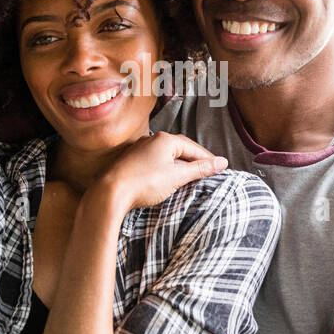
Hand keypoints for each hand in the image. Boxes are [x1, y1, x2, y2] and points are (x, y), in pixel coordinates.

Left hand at [96, 132, 227, 210]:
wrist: (111, 193)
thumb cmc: (144, 183)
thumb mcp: (177, 176)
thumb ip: (200, 169)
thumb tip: (222, 162)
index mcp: (165, 139)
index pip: (193, 148)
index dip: (207, 159)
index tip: (220, 168)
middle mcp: (151, 139)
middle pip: (180, 149)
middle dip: (194, 160)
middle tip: (207, 172)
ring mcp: (139, 150)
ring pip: (166, 155)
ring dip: (179, 165)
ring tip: (189, 177)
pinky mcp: (131, 161)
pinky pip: (154, 161)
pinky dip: (165, 168)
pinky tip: (167, 178)